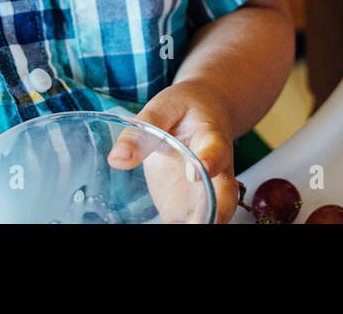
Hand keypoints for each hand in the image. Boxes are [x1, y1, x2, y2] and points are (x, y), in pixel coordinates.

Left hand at [107, 79, 237, 222]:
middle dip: (216, 212)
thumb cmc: (185, 108)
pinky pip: (187, 223)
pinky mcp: (187, 206)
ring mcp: (204, 192)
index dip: (209, 162)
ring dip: (200, 223)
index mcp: (212, 137)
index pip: (215, 151)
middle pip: (226, 195)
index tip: (194, 173)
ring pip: (211, 216)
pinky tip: (170, 233)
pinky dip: (180, 227)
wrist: (205, 112)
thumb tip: (117, 159)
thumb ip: (142, 132)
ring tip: (183, 226)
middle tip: (198, 222)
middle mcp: (216, 171)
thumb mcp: (162, 108)